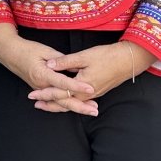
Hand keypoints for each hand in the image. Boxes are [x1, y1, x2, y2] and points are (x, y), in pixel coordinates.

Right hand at [0, 25, 96, 115]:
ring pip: (60, 103)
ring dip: (76, 107)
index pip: (63, 83)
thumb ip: (62, 60)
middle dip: (80, 106)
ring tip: (90, 110)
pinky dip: (66, 105)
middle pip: (62, 99)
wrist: (11, 54)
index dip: (77, 86)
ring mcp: (41, 89)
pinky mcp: (41, 90)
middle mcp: (42, 86)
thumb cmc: (28, 49)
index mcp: (43, 74)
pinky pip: (55, 101)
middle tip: (94, 110)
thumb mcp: (46, 50)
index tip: (90, 88)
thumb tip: (76, 67)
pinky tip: (77, 107)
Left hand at [30, 40, 154, 112]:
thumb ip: (65, 62)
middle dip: (49, 103)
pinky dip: (69, 101)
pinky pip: (80, 100)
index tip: (32, 94)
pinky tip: (65, 100)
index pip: (59, 93)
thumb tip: (49, 65)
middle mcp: (87, 94)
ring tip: (46, 104)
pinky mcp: (97, 91)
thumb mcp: (84, 56)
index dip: (45, 93)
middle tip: (35, 103)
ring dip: (58, 104)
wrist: (128, 60)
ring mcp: (93, 95)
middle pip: (65, 103)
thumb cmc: (107, 56)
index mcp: (82, 86)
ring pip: (72, 103)